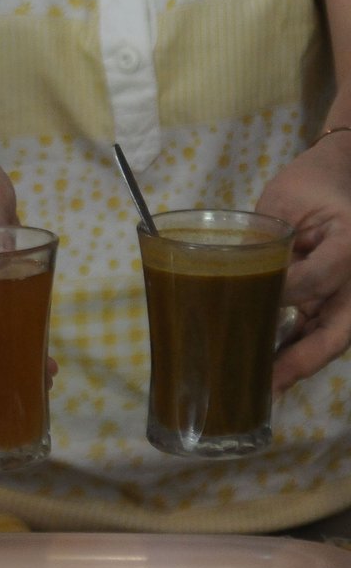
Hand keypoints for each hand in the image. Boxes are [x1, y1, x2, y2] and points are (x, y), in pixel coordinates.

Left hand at [256, 134, 350, 393]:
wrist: (335, 179)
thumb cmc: (307, 186)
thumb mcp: (283, 204)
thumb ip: (265, 243)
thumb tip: (230, 286)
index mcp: (348, 244)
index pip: (312, 280)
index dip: (278, 295)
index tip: (239, 309)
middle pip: (335, 333)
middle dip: (299, 362)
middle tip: (266, 386)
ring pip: (329, 340)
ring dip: (296, 365)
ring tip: (261, 388)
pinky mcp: (338, 302)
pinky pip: (321, 332)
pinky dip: (297, 351)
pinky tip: (270, 369)